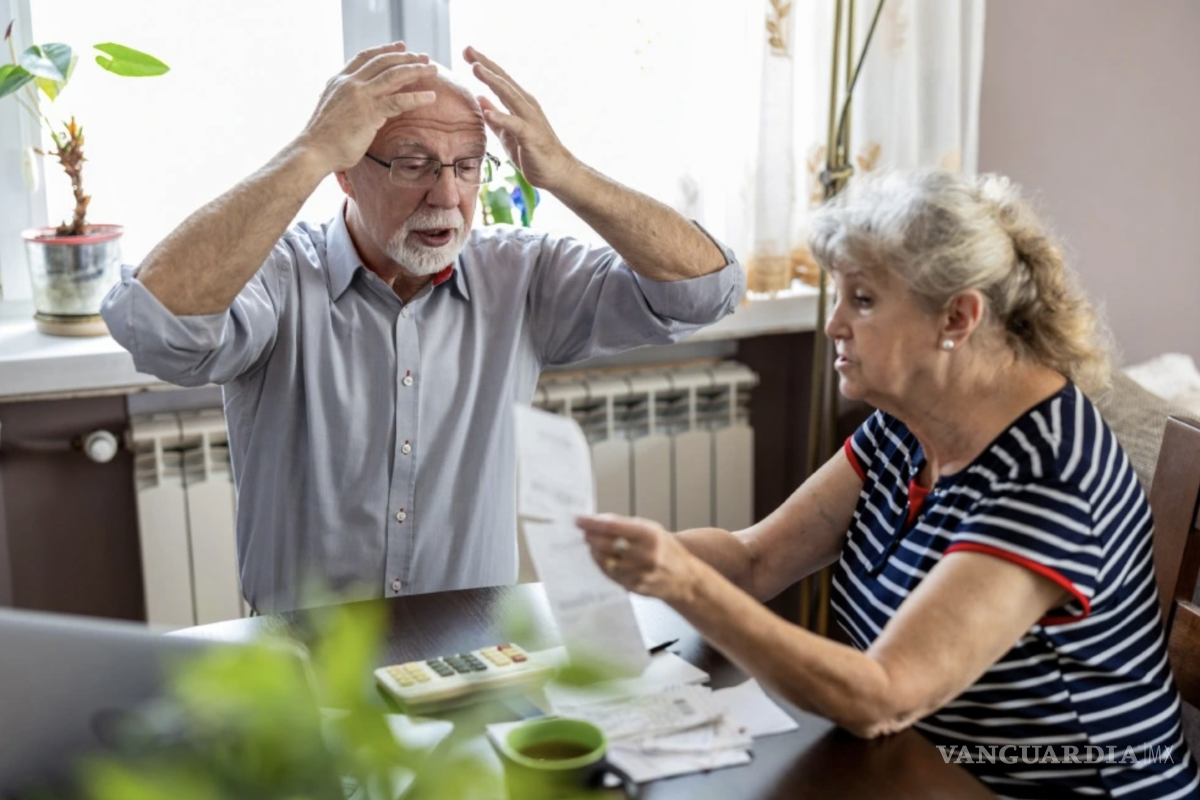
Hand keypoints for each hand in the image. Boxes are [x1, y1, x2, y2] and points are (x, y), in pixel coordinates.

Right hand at [298, 43, 437, 173]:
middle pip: (383, 61)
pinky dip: (417, 97)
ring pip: (394, 75)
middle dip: (406, 57)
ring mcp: (360, 96)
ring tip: (433, 70)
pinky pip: (399, 101)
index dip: (385, 50)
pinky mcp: (370, 113)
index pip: (365, 57)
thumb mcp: (333, 110)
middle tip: (424, 57)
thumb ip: (346, 102)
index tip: (401, 46)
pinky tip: (430, 97)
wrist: (313, 152)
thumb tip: (356, 106)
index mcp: (339, 80)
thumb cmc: (323, 139)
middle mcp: (350, 83)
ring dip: (416, 70)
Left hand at [463, 46, 577, 191]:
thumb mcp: (507, 133)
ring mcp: (530, 120)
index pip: (500, 80)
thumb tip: (479, 98)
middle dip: (485, 64)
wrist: (557, 173)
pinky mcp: (531, 137)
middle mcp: (527, 106)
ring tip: (476, 69)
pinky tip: (488, 111)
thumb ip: (495, 116)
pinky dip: (502, 117)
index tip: (467, 52)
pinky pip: (515, 125)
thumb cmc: (533, 153)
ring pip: (510, 96)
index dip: (484, 65)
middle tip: (468, 49)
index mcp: (520, 104)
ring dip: (493, 81)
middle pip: (504, 81)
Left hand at [577, 514, 700, 603]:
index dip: (592, 522)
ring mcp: (639, 572)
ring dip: (594, 550)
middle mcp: (645, 554)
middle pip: (605, 544)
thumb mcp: (652, 529)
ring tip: (591, 543)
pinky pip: (610, 574)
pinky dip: (601, 564)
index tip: (578, 519)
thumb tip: (598, 521)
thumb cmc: (666, 549)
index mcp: (649, 535)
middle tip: (582, 530)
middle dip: (590, 536)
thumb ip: (626, 525)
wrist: (684, 578)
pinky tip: (599, 557)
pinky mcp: (634, 586)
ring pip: (605, 560)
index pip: (612, 526)